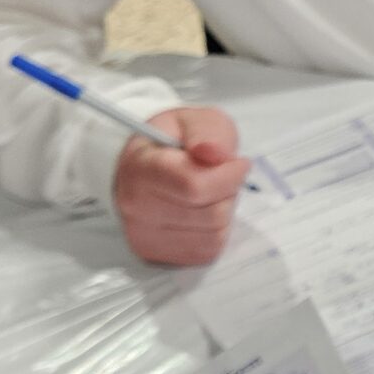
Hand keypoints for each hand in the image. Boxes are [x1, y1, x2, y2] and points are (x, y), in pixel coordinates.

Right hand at [113, 107, 248, 266]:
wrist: (143, 164)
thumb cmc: (173, 142)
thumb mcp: (194, 120)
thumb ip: (206, 132)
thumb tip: (213, 153)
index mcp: (140, 168)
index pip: (194, 185)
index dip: (228, 175)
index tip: (238, 163)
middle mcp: (135, 206)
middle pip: (210, 214)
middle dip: (228, 193)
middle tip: (222, 176)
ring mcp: (143, 235)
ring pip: (213, 236)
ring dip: (224, 212)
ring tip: (211, 193)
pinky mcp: (155, 254)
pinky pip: (207, 251)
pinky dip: (216, 231)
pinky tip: (203, 212)